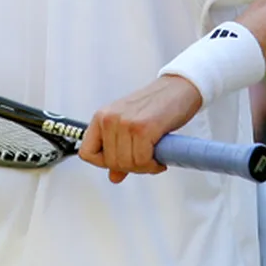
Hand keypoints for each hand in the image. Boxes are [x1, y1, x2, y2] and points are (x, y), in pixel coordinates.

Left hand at [79, 75, 202, 183]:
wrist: (178, 88)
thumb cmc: (156, 106)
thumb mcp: (130, 126)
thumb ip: (119, 150)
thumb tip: (114, 177)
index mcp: (101, 117)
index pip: (87, 153)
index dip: (104, 163)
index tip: (122, 162)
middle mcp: (109, 118)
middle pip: (111, 162)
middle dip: (131, 168)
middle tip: (146, 161)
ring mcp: (125, 123)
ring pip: (127, 163)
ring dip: (144, 167)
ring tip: (154, 158)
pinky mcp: (143, 128)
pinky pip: (142, 160)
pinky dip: (153, 165)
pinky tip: (160, 159)